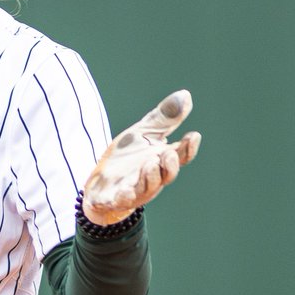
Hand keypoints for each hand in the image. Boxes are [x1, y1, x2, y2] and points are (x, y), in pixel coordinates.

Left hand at [83, 90, 200, 224]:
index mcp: (161, 160)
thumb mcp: (142, 133)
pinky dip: (124, 197)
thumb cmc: (126, 158)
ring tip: (150, 163)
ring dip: (150, 177)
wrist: (100, 181)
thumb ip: (163, 119)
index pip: (181, 155)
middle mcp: (153, 177)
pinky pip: (122, 200)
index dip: (189, 147)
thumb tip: (185, 94)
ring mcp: (136, 190)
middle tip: (169, 153)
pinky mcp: (116, 199)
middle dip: (170, 165)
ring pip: (148, 188)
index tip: (193, 135)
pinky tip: (123, 191)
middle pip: (168, 174)